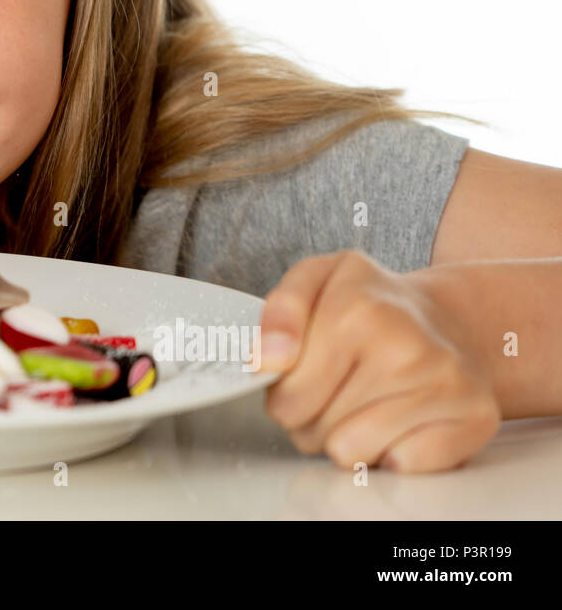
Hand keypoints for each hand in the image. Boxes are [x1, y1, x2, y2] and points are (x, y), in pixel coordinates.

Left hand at [258, 249, 499, 472]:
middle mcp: (405, 347)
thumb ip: (279, 312)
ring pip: (352, 454)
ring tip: (366, 401)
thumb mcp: (315, 279)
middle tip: (336, 386)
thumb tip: (267, 360)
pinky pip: (402, 465)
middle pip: (312, 431)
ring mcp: (445, 384)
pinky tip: (404, 417)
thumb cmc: (371, 304)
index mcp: (356, 309)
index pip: (285, 399)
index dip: (284, 394)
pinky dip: (396, 450)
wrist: (448, 317)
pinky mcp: (476, 418)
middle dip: (312, 418)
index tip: (301, 373)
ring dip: (350, 437)